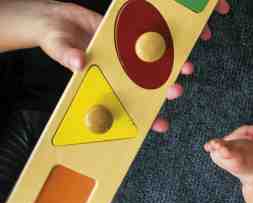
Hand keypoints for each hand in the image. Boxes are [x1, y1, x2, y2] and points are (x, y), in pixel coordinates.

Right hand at [21, 0, 230, 132]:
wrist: (56, 18)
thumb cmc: (55, 39)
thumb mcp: (58, 47)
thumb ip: (67, 55)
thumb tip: (78, 63)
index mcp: (105, 84)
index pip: (129, 105)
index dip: (146, 117)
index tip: (161, 124)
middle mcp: (120, 72)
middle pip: (148, 86)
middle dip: (165, 91)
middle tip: (176, 91)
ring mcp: (127, 55)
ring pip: (154, 65)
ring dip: (172, 67)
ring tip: (187, 68)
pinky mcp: (129, 35)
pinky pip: (147, 39)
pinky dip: (162, 40)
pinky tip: (175, 42)